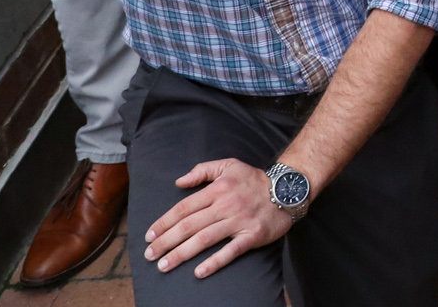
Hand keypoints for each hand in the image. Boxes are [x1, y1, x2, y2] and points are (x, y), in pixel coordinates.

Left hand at [143, 156, 292, 277]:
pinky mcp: (252, 236)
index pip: (184, 208)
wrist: (288, 188)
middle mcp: (225, 205)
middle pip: (189, 226)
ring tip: (164, 265)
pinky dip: (214, 262)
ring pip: (204, 240)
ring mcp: (239, 222)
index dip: (164, 222)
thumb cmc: (254, 179)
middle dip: (166, 241)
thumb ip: (203, 170)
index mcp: (217, 189)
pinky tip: (198, 272)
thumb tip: (179, 181)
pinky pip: (231, 251)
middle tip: (150, 255)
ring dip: (182, 254)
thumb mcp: (229, 165)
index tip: (149, 235)